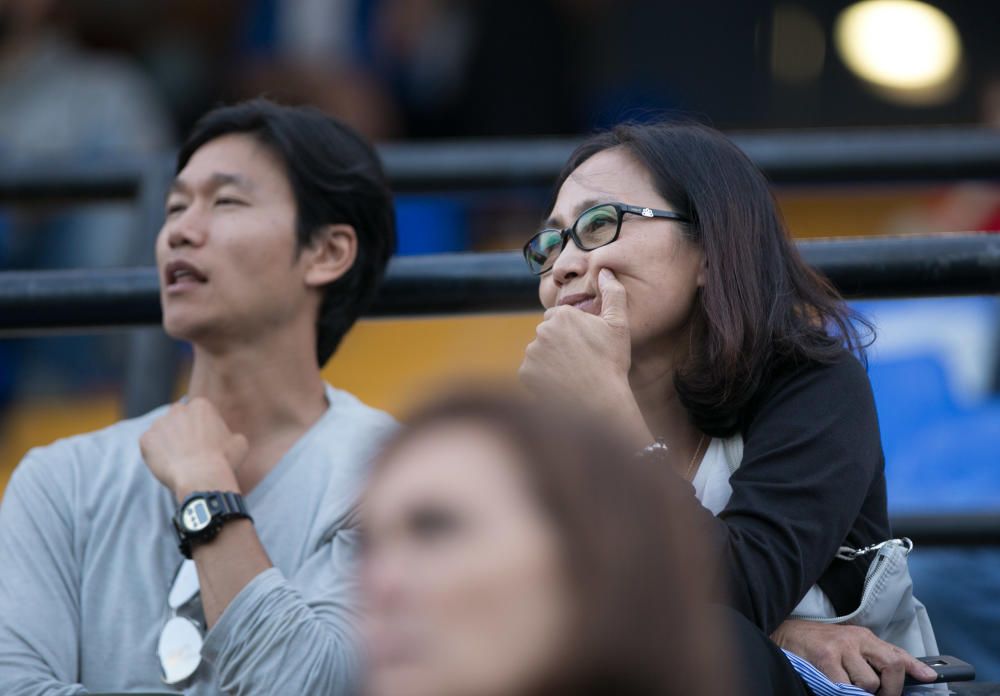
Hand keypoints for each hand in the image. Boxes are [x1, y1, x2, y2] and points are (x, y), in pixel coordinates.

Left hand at [140, 397, 247, 500]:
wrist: (201, 478)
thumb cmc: (224, 461)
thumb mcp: (239, 443)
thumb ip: (231, 434)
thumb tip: (230, 437)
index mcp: (201, 405)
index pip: (197, 413)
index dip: (201, 429)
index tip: (205, 443)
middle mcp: (178, 409)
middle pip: (178, 418)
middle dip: (182, 431)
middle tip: (189, 451)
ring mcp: (159, 423)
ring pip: (163, 432)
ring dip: (168, 442)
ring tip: (179, 462)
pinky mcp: (146, 439)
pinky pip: (150, 446)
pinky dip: (156, 455)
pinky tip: (168, 466)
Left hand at [520, 268, 635, 422]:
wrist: (599, 401)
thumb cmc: (611, 363)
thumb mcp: (618, 325)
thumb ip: (613, 293)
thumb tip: (604, 270)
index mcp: (562, 315)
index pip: (559, 317)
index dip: (573, 332)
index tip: (585, 346)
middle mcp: (542, 330)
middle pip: (547, 334)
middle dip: (558, 344)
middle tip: (579, 362)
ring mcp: (531, 352)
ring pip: (538, 353)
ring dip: (549, 361)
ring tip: (570, 374)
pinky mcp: (525, 373)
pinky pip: (531, 372)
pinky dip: (541, 378)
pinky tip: (559, 384)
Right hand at [771, 619, 937, 694]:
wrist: (783, 634)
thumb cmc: (818, 644)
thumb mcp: (848, 645)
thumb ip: (873, 658)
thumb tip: (906, 677)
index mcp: (863, 636)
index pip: (897, 653)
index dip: (916, 668)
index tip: (930, 678)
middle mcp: (855, 639)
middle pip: (891, 666)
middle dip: (890, 689)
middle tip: (878, 695)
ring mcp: (840, 648)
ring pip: (868, 683)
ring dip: (859, 691)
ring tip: (844, 685)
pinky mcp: (825, 658)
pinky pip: (845, 688)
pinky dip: (842, 692)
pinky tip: (832, 685)